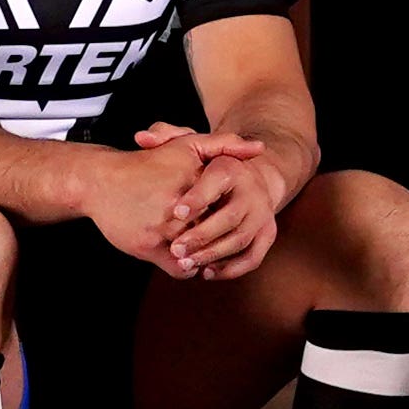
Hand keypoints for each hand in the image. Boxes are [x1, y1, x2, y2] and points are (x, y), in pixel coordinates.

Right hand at [83, 137, 242, 276]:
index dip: (230, 214)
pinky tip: (186, 259)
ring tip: (207, 252)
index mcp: (194, 180)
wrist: (99, 181)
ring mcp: (163, 228)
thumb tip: (260, 149)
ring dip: (205, 256)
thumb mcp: (185, 146)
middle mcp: (179, 204)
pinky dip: (186, 267)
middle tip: (223, 240)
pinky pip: (180, 267)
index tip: (229, 216)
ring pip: (201, 252)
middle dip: (220, 238)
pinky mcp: (148, 246)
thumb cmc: (146, 164)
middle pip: (216, 231)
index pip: (229, 206)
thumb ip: (224, 144)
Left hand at [137, 128, 284, 280]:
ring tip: (185, 263)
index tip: (175, 213)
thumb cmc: (207, 165)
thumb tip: (141, 138)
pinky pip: (252, 257)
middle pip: (231, 216)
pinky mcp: (267, 234)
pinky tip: (206, 272)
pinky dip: (230, 268)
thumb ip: (164, 136)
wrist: (247, 180)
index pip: (217, 182)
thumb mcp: (188, 145)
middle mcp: (253, 190)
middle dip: (202, 234)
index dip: (197, 199)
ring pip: (241, 239)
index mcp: (232, 167)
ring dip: (212, 254)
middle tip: (175, 248)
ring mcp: (263, 214)